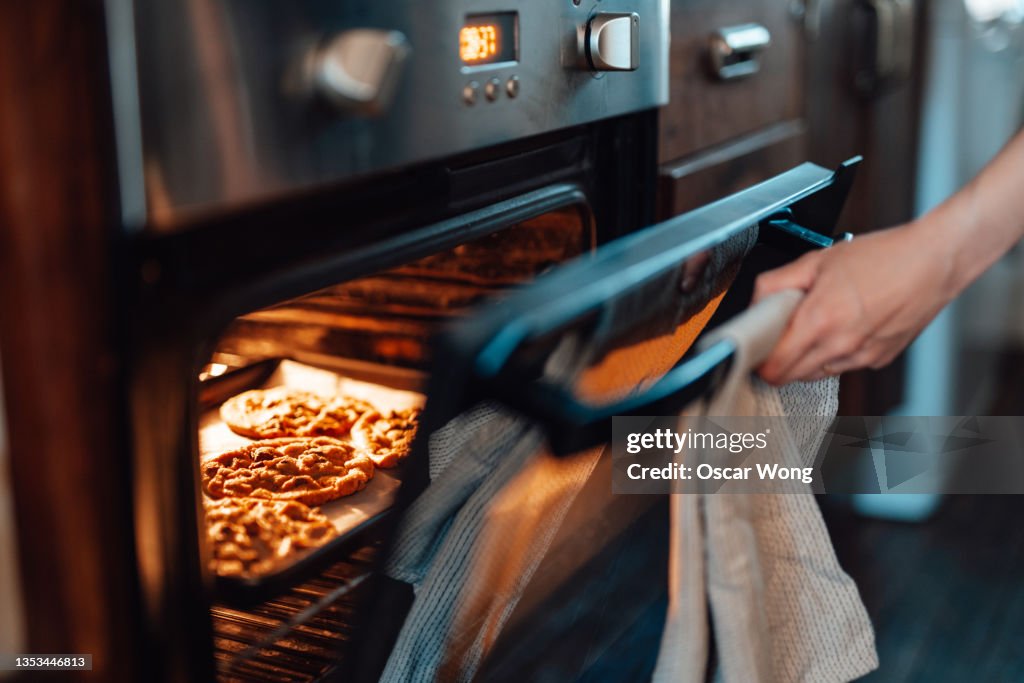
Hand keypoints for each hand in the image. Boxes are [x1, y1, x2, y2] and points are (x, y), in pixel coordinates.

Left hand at [753, 222, 954, 383]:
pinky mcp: (878, 360)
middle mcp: (841, 345)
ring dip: (805, 357)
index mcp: (820, 321)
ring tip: (815, 324)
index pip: (774, 367)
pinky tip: (842, 326)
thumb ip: (776, 283)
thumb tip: (755, 304)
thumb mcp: (817, 260)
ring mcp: (861, 357)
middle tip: (779, 334)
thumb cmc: (883, 256)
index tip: (757, 346)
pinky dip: (832, 354)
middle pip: (791, 376)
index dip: (759, 359)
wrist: (934, 261)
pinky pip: (841, 367)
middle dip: (778, 360)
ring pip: (815, 374)